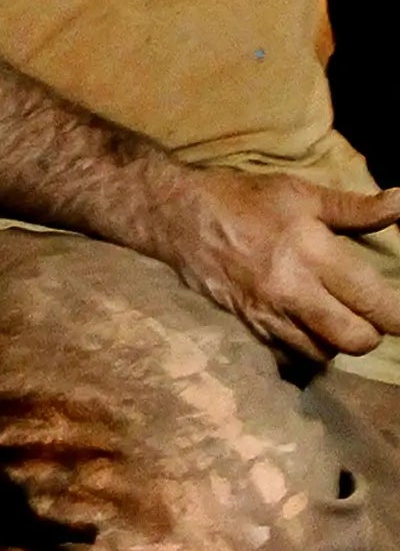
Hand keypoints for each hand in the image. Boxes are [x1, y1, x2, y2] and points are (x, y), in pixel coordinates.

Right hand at [166, 167, 399, 359]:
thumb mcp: (300, 194)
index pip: (374, 302)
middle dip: (371, 331)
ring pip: (324, 353)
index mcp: (311, 254)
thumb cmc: (243, 200)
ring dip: (336, 341)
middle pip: (355, 340)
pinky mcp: (246, 327)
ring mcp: (267, 315)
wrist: (176, 216)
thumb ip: (356, 208)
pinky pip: (289, 356)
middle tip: (367, 313)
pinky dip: (303, 347)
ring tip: (333, 318)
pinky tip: (303, 328)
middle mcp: (292, 292)